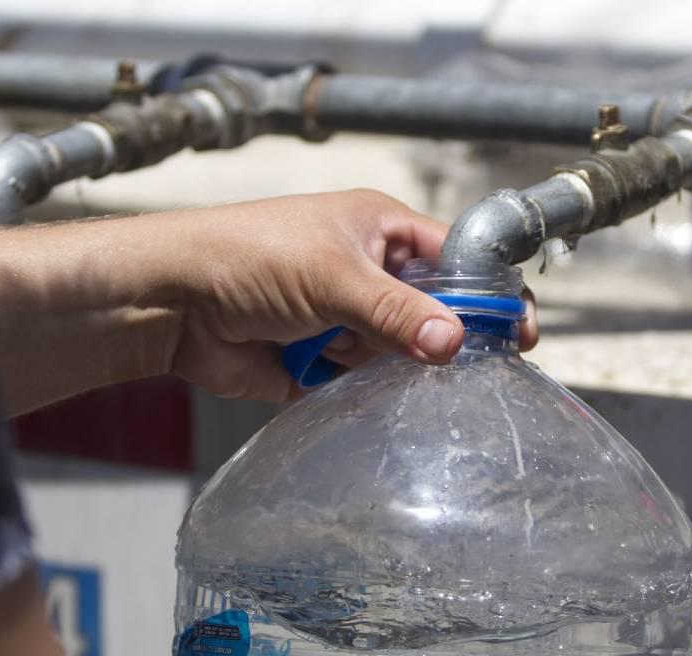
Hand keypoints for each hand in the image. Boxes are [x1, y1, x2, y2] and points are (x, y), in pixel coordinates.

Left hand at [165, 189, 538, 401]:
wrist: (170, 303)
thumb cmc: (249, 258)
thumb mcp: (334, 276)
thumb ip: (396, 313)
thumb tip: (455, 343)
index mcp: (381, 230)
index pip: (455, 260)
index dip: (489, 294)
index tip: (520, 332)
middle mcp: (370, 271)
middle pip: (432, 312)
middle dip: (440, 339)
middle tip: (467, 368)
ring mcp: (347, 317)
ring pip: (400, 352)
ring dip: (392, 365)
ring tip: (372, 365)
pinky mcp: (322, 360)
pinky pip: (363, 382)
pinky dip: (362, 389)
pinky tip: (354, 388)